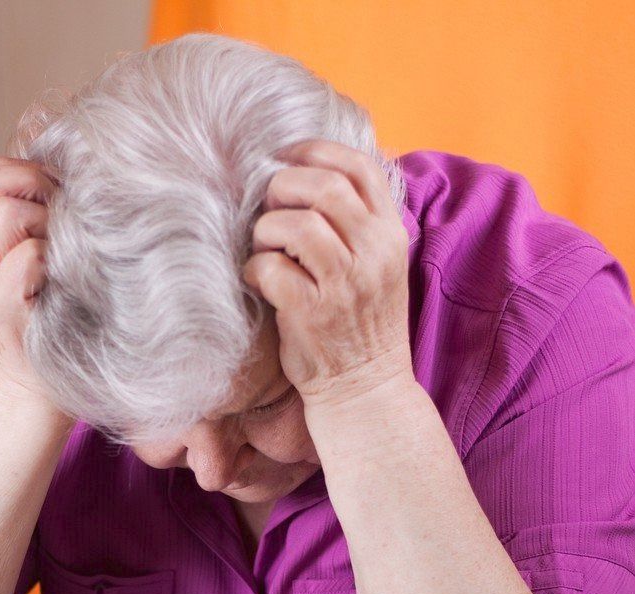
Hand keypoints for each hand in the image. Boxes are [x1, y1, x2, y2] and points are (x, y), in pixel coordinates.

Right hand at [0, 157, 57, 401]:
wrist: (44, 373)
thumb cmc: (56, 300)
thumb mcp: (40, 243)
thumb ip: (40, 205)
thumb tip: (73, 161)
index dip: (16, 170)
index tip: (50, 195)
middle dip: (33, 185)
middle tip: (61, 216)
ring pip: (9, 214)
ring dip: (48, 222)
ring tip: (62, 249)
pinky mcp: (2, 305)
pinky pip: (29, 256)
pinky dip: (52, 258)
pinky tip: (62, 276)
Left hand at [241, 139, 413, 411]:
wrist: (365, 389)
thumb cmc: (362, 326)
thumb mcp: (378, 267)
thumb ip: (357, 225)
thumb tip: (304, 176)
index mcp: (390, 235)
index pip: (360, 168)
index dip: (317, 152)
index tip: (288, 158)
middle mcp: (373, 254)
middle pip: (324, 187)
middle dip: (284, 187)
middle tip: (270, 208)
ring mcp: (343, 283)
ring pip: (296, 223)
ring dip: (267, 229)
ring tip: (266, 248)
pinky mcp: (312, 311)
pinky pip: (270, 267)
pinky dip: (254, 268)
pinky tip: (258, 280)